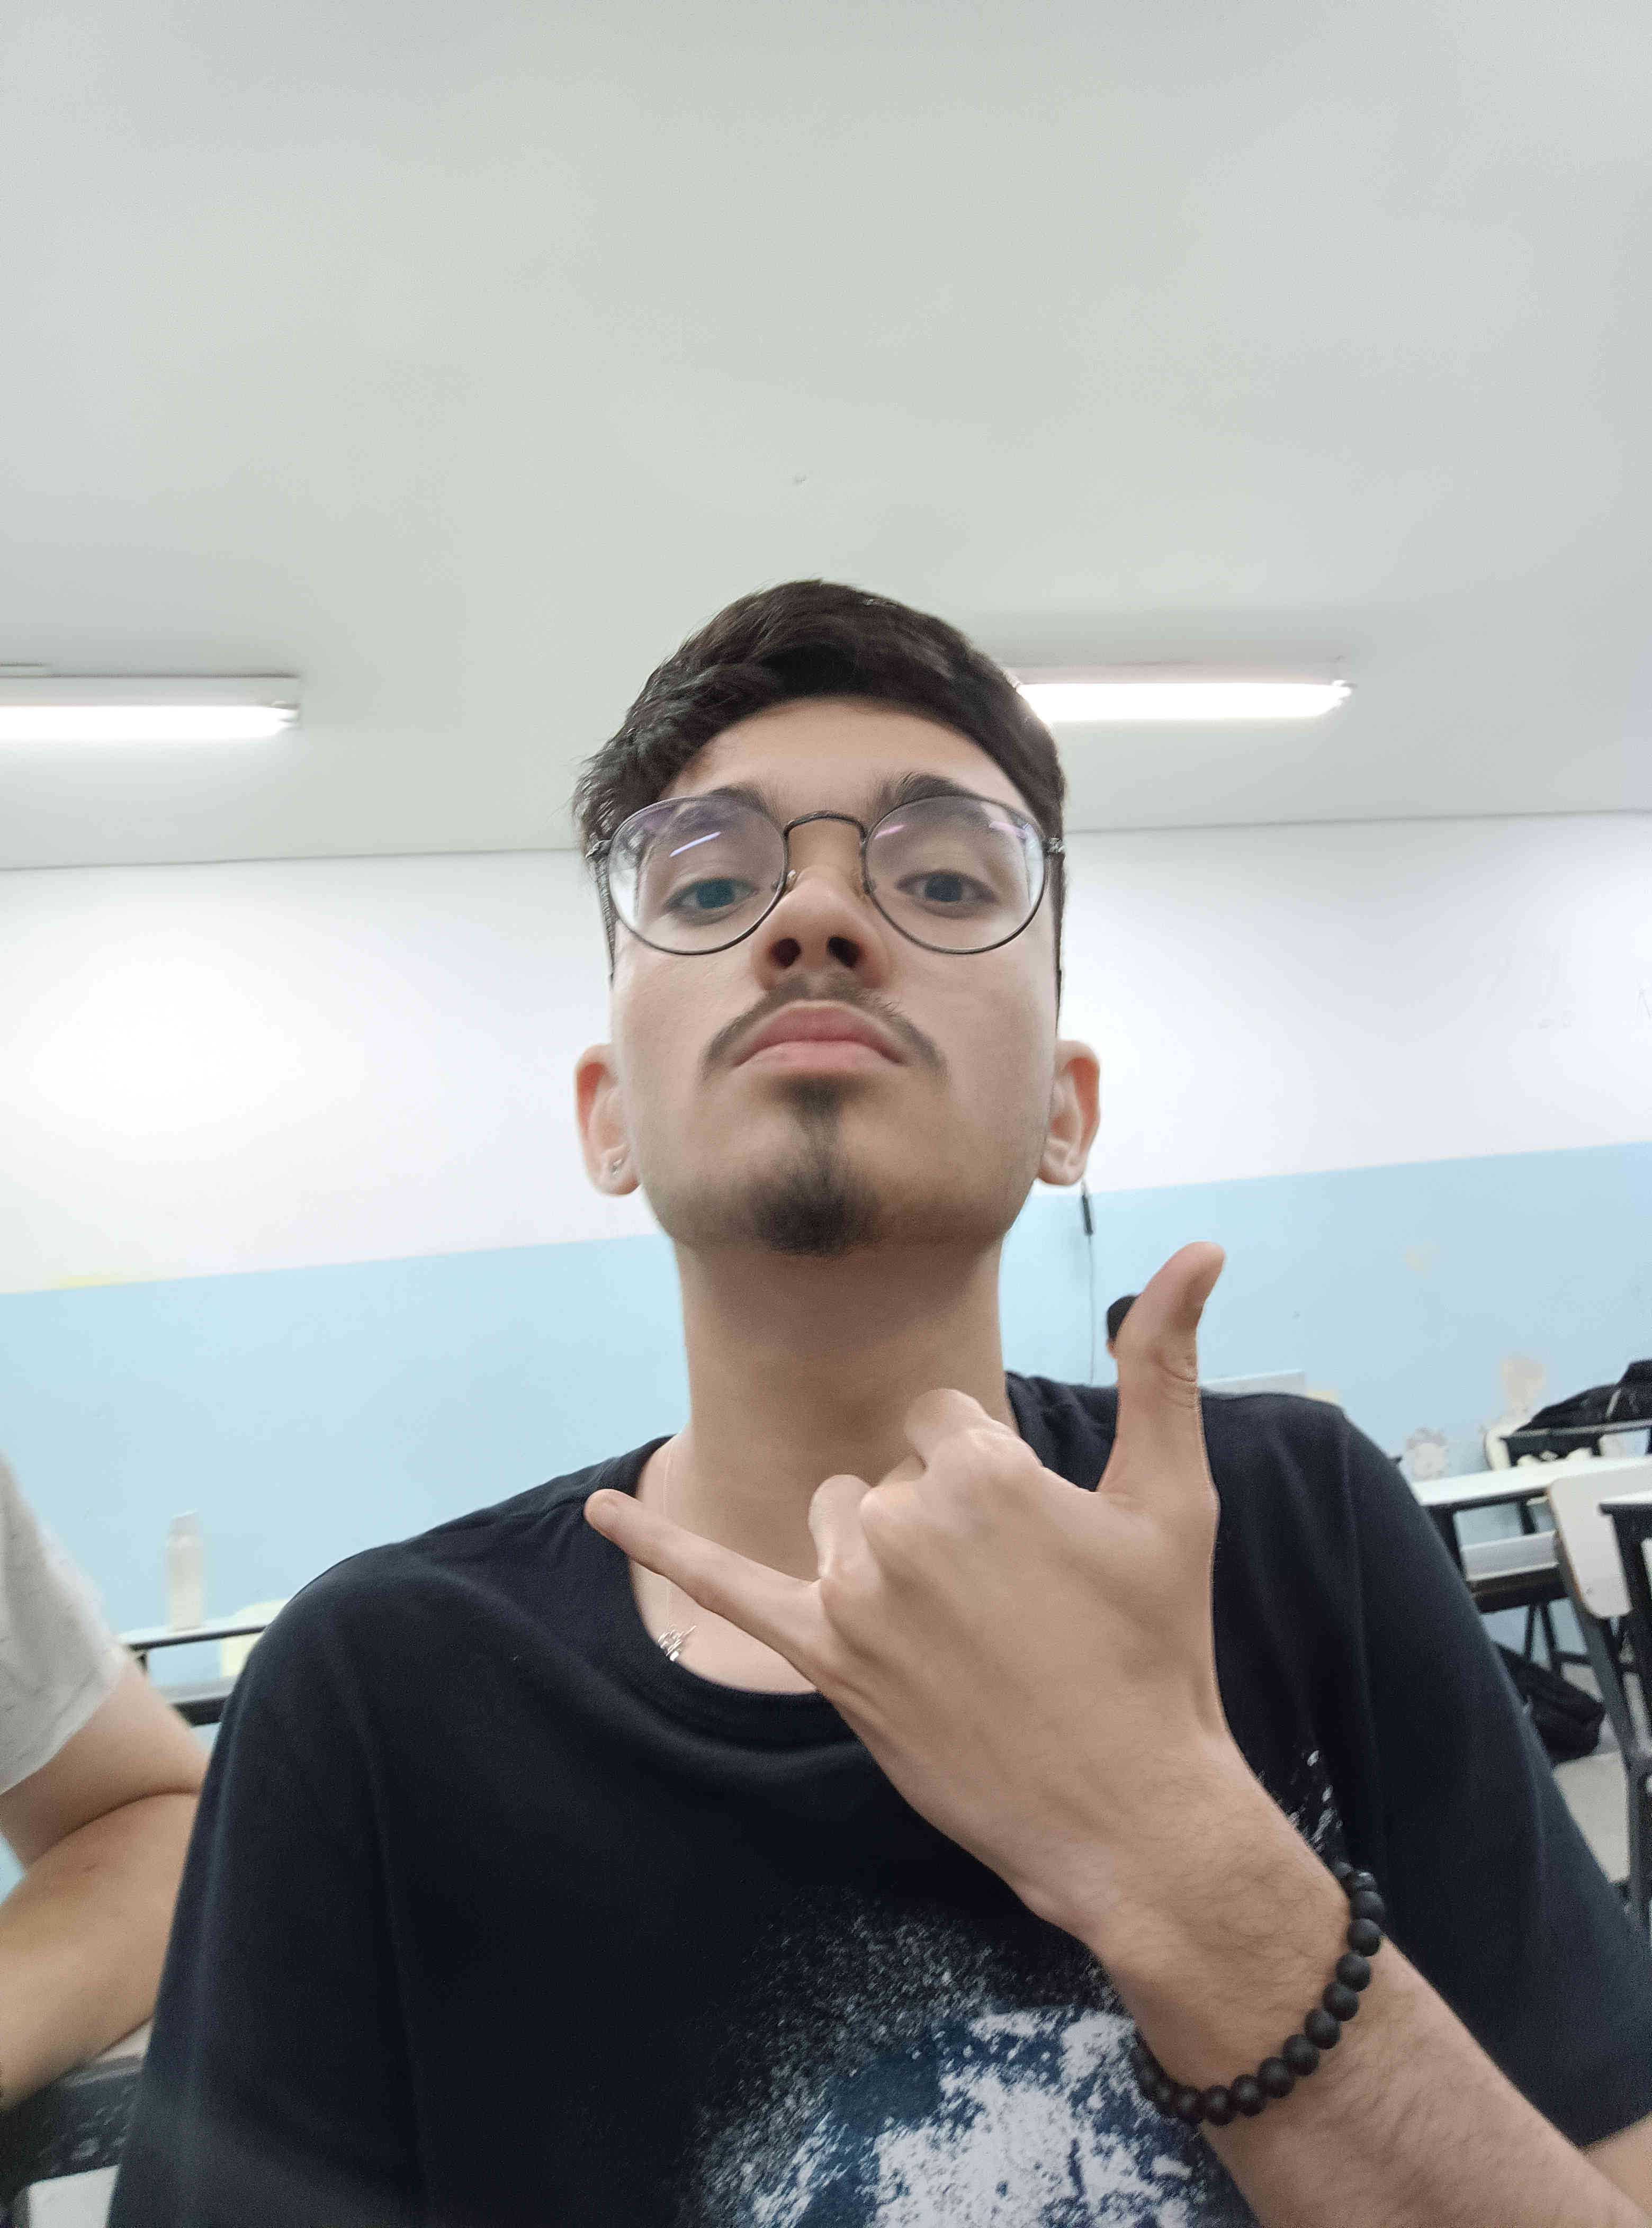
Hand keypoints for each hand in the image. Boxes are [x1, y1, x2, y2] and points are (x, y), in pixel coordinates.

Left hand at [584, 1241, 1270, 1947]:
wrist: (1132, 1809)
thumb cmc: (1159, 1651)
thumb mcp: (1174, 1499)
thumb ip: (1166, 1365)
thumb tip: (1201, 1249)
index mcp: (982, 1467)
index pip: (944, 1426)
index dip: (989, 1481)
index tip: (1037, 1550)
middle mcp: (906, 1519)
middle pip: (892, 1476)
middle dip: (942, 1524)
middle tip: (1016, 1610)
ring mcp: (857, 1594)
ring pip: (840, 1522)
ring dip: (881, 1556)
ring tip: (959, 1630)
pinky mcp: (827, 1662)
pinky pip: (726, 1587)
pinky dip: (658, 1544)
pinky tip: (598, 1511)